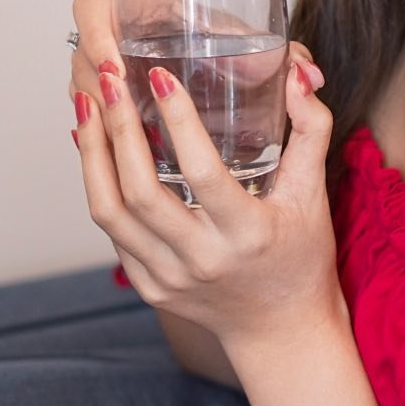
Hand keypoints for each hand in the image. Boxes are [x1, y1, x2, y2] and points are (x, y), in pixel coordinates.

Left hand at [71, 17, 339, 346]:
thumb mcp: (316, 192)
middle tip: (110, 78)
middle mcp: (202, 260)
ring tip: (87, 104)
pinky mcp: (149, 287)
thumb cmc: (303, 255)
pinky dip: (98, 183)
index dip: (178, 121)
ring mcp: (169, 278)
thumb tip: (297, 75)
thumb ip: (311, 129)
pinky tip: (92, 146)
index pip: (203, 172)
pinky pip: (112, 231)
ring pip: (110, 212)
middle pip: (140, 192)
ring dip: (93, 153)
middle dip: (117, 128)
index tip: (160, 76)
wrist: (283, 330)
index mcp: (248, 234)